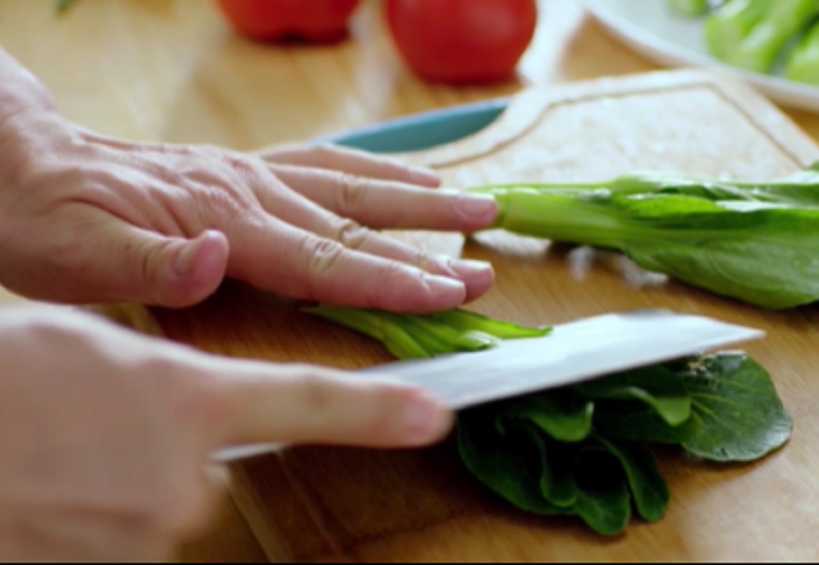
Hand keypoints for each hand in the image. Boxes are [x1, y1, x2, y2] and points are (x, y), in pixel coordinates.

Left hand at [0, 49, 497, 312]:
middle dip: (427, 247)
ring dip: (420, 198)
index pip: (324, 257)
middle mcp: (252, 190)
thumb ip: (151, 262)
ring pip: (355, 183)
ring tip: (478, 208)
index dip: (390, 279)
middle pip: (357, 220)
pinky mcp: (247, 170)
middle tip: (485, 264)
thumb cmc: (47, 219)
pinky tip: (409, 177)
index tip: (448, 292)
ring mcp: (253, 174)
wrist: (23, 164)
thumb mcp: (74, 255)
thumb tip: (217, 259)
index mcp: (223, 219)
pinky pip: (328, 163)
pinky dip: (379, 171)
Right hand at [0, 305, 452, 561]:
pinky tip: (52, 492)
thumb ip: (162, 380)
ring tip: (58, 455)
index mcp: (189, 400)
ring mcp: (151, 532)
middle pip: (201, 472)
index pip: (308, 402)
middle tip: (87, 429)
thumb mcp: (89, 346)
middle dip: (158, 454)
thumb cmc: (6, 379)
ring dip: (116, 488)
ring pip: (157, 510)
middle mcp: (185, 476)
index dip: (375, 411)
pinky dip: (91, 520)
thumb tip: (181, 409)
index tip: (432, 416)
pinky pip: (122, 540)